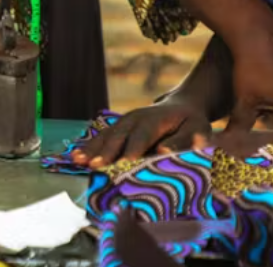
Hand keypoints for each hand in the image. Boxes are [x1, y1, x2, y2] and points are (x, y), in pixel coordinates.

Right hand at [71, 97, 211, 169]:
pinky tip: (76, 157)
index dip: (133, 148)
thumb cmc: (192, 123)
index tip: (123, 163)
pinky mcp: (119, 128)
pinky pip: (102, 137)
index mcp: (155, 119)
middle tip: (95, 166)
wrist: (182, 105)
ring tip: (79, 161)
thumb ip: (182, 141)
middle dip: (107, 151)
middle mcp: (136, 118)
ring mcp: (124, 121)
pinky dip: (89, 146)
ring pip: (107, 135)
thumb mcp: (197, 130)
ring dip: (93, 148)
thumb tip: (163, 151)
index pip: (142, 135)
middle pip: (119, 135)